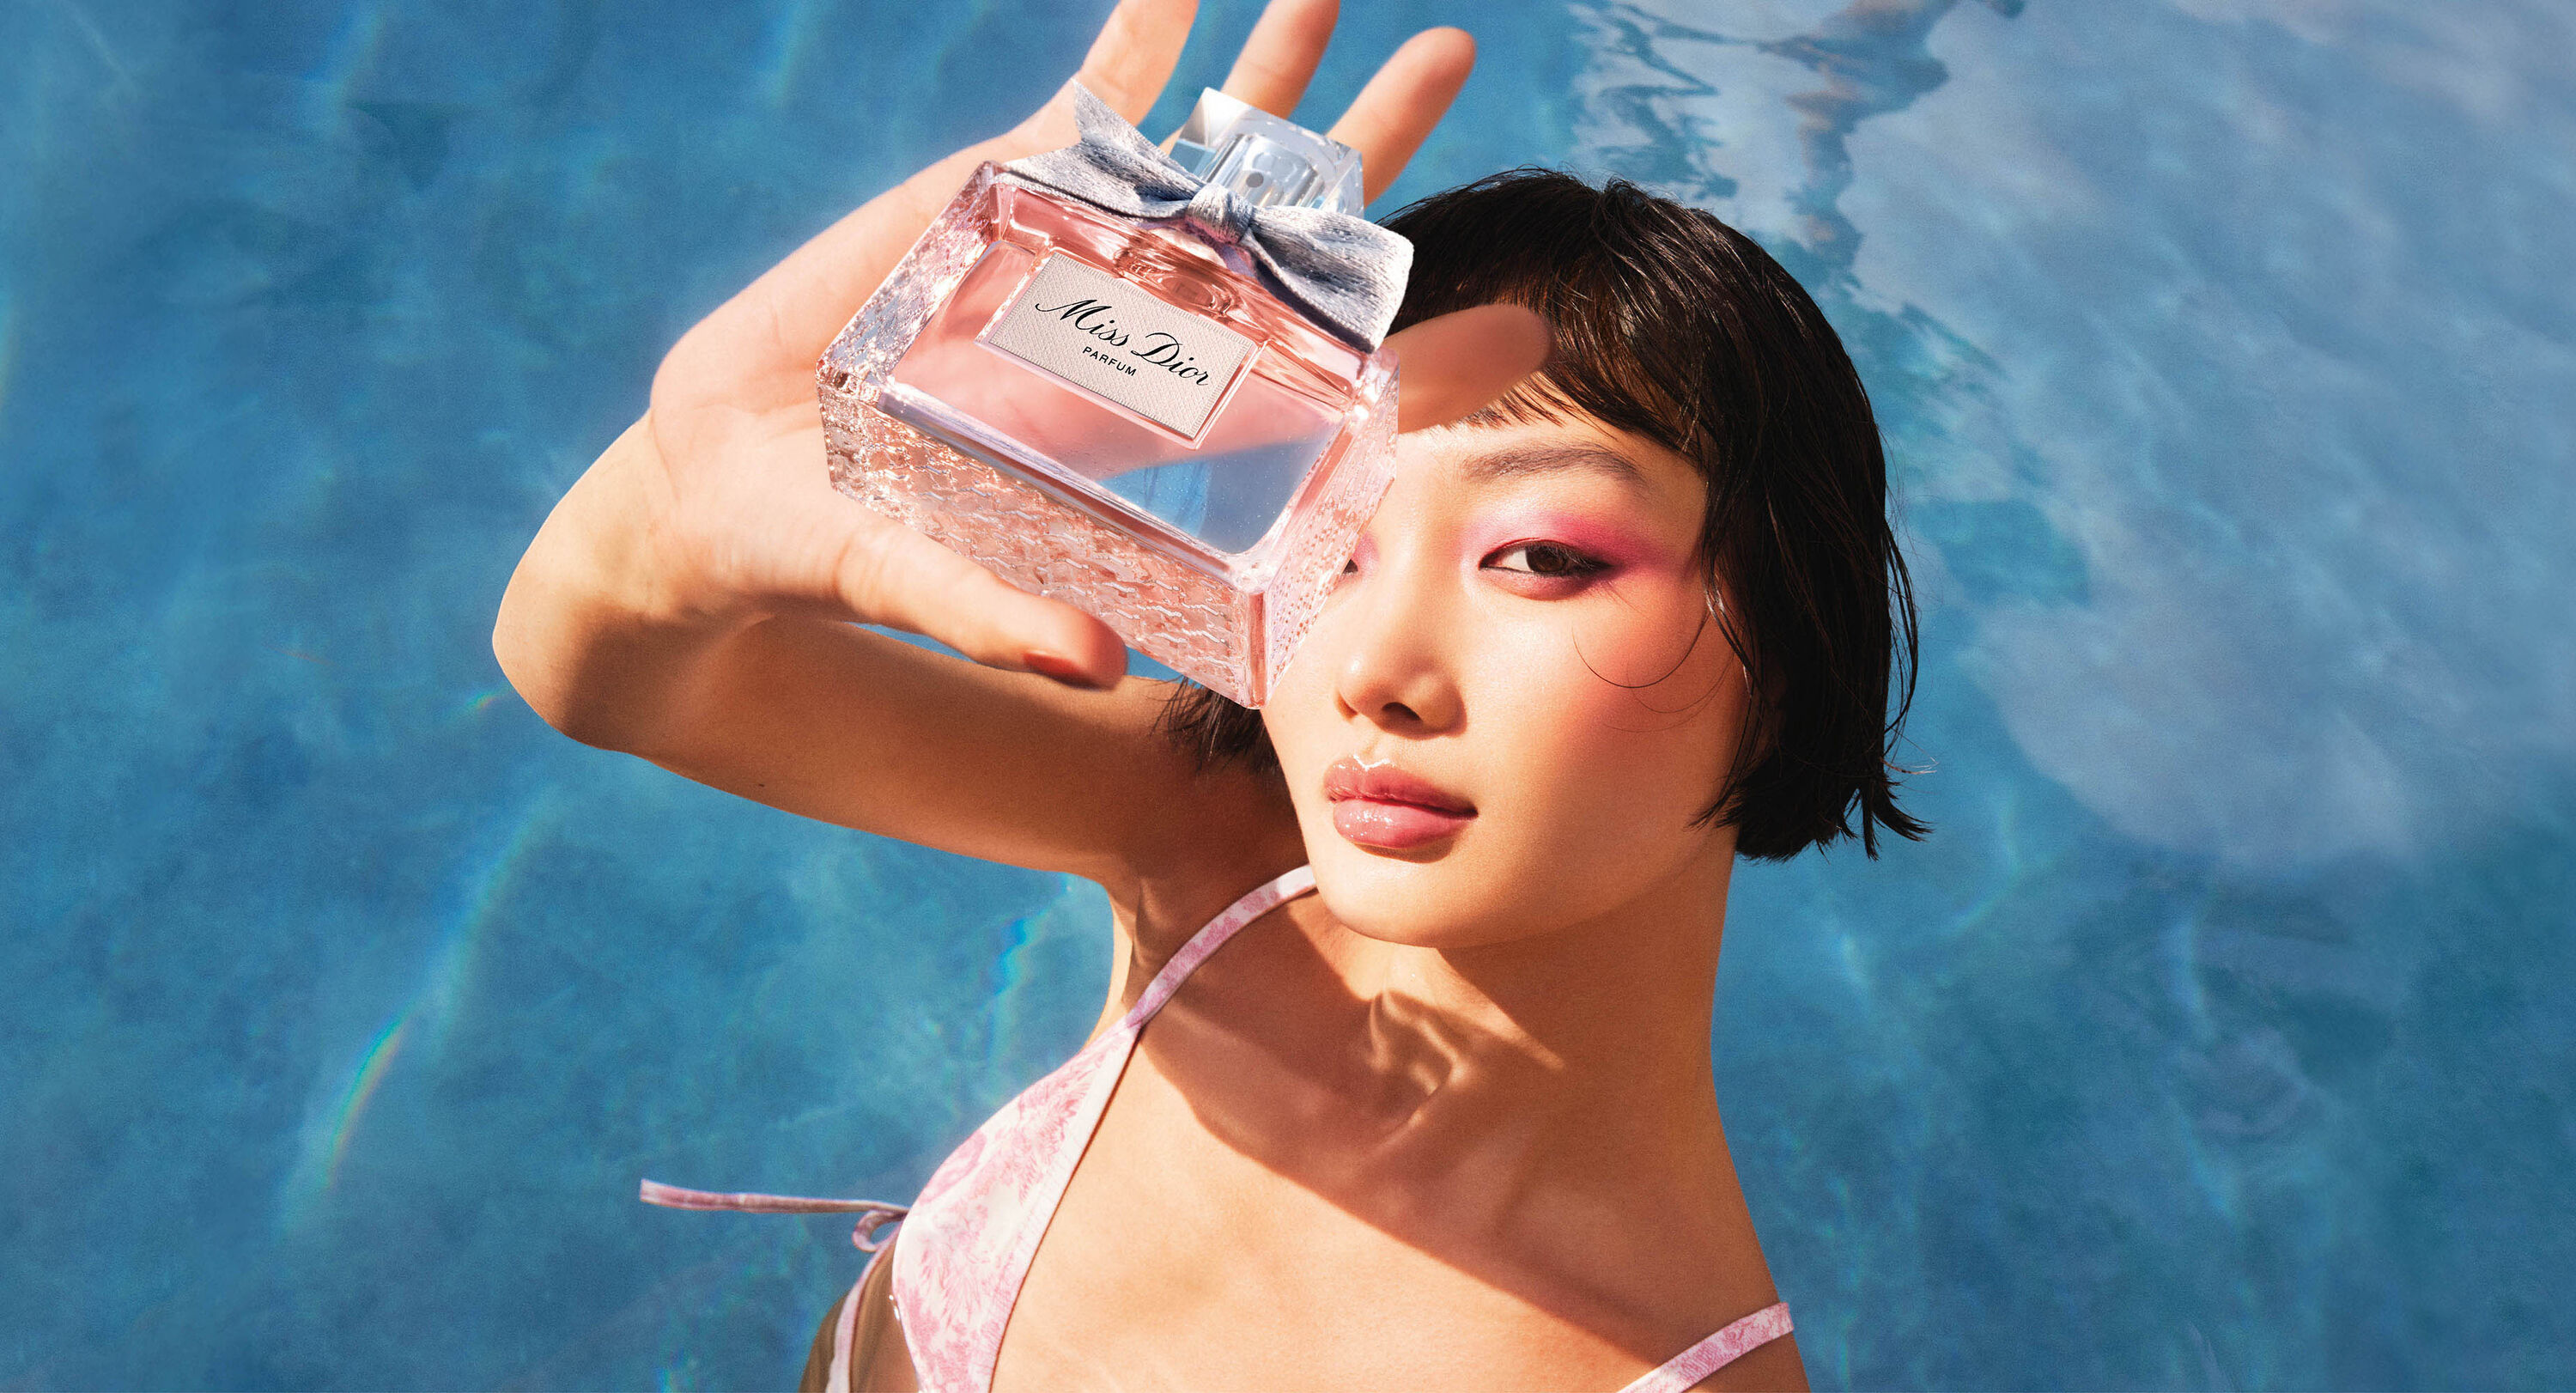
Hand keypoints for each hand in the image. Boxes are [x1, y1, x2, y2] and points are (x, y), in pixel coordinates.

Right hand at [637, 0, 1549, 687]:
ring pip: (1202, 144)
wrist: (719, 484)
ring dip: (1272, 63)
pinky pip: (1086, 98)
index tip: (1523, 319)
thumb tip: (1094, 670)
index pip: (1321, 396)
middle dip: (1371, 145)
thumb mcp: (916, 580)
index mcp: (1164, 438)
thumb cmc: (829, 557)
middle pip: (1289, 234)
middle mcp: (1148, 335)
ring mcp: (1081, 254)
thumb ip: (999, 612)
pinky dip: (1138, 32)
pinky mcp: (996, 197)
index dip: (1421, 358)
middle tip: (1449, 56)